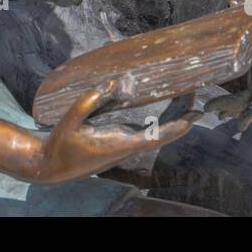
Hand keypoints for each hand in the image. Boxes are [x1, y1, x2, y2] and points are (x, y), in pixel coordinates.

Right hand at [27, 80, 196, 183]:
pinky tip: (162, 101)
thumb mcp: (69, 121)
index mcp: (118, 144)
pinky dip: (158, 117)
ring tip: (188, 93)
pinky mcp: (118, 140)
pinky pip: (144, 129)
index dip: (176, 128)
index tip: (194, 118)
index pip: (155, 137)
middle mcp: (126, 146)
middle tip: (200, 99)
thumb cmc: (60, 145)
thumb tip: (111, 84)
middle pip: (161, 133)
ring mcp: (123, 144)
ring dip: (173, 115)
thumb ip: (89, 101)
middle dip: (182, 117)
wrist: (51, 167)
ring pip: (155, 131)